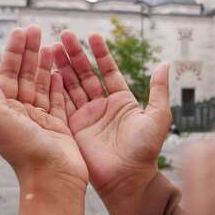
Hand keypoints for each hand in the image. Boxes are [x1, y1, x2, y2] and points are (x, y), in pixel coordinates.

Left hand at [0, 26, 88, 214]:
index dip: (15, 53)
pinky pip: (59, 101)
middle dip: (31, 53)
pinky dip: (59, 85)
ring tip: (52, 45)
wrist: (53, 178)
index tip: (23, 33)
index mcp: (6, 110)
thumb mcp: (0, 119)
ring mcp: (43, 119)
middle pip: (27, 76)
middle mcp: (23, 113)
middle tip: (37, 30)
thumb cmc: (25, 151)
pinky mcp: (61, 126)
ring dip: (46, 65)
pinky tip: (59, 72)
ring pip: (44, 86)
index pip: (8, 74)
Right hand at [53, 30, 171, 214]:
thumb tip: (165, 64)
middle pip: (86, 75)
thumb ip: (159, 89)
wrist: (128, 178)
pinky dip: (56, 88)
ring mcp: (87, 117)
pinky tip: (49, 71)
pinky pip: (63, 104)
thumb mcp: (158, 116)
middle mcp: (103, 106)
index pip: (108, 71)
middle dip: (76, 55)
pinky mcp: (74, 128)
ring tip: (52, 47)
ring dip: (63, 67)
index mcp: (122, 101)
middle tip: (64, 35)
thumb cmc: (146, 150)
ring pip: (72, 86)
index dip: (100, 54)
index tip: (92, 35)